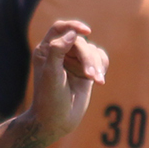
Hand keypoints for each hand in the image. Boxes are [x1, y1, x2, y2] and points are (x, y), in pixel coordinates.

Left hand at [27, 18, 106, 138]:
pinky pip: (100, 58)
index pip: (59, 28)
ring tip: (97, 82)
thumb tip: (72, 33)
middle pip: (80, 42)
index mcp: (46, 50)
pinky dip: (103, 65)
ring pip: (92, 50)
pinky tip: (99, 79)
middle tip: (91, 77)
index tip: (86, 31)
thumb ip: (58, 50)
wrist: (56, 121)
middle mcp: (60, 53)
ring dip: (97, 65)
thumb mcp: (51, 74)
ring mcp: (74, 61)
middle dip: (88, 58)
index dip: (73, 26)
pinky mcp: (85, 70)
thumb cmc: (49, 98)